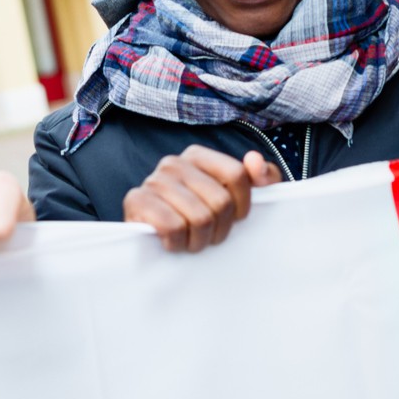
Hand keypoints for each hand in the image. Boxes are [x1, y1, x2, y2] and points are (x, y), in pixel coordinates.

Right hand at [121, 145, 282, 252]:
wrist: (155, 242)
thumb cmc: (202, 218)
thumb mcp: (239, 197)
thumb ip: (262, 177)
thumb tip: (255, 161)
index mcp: (197, 155)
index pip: (236, 174)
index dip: (243, 205)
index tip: (236, 219)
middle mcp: (173, 163)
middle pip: (220, 201)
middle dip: (220, 229)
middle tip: (209, 236)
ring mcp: (153, 181)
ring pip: (199, 218)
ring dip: (199, 241)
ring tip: (191, 240)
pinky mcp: (136, 201)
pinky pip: (173, 227)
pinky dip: (177, 243)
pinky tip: (172, 241)